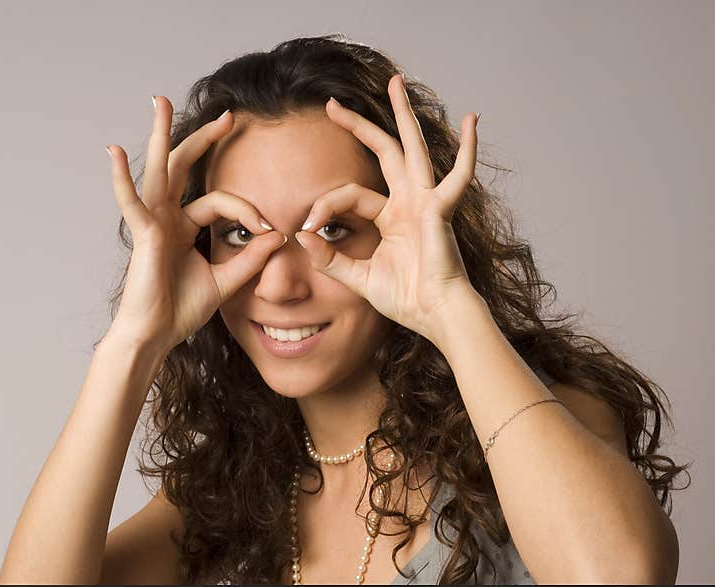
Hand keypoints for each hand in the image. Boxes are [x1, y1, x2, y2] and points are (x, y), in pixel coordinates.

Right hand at [104, 96, 286, 353]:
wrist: (156, 336)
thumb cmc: (181, 311)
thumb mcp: (226, 281)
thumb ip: (251, 258)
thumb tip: (279, 236)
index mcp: (184, 227)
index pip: (220, 202)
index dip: (248, 210)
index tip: (272, 230)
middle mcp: (167, 218)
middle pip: (184, 167)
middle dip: (204, 139)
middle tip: (228, 115)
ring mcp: (152, 222)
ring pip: (158, 170)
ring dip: (160, 135)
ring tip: (160, 101)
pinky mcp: (143, 235)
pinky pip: (131, 202)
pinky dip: (121, 178)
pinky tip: (114, 151)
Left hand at [294, 74, 483, 346]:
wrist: (434, 315)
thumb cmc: (405, 299)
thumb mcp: (358, 277)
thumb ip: (329, 258)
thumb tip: (301, 236)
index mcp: (391, 217)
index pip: (349, 195)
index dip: (323, 207)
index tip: (306, 227)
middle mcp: (408, 202)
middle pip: (382, 152)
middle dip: (358, 126)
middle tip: (332, 105)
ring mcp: (425, 201)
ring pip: (411, 148)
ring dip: (402, 115)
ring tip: (394, 82)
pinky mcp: (439, 210)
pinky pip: (458, 176)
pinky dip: (468, 150)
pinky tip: (472, 120)